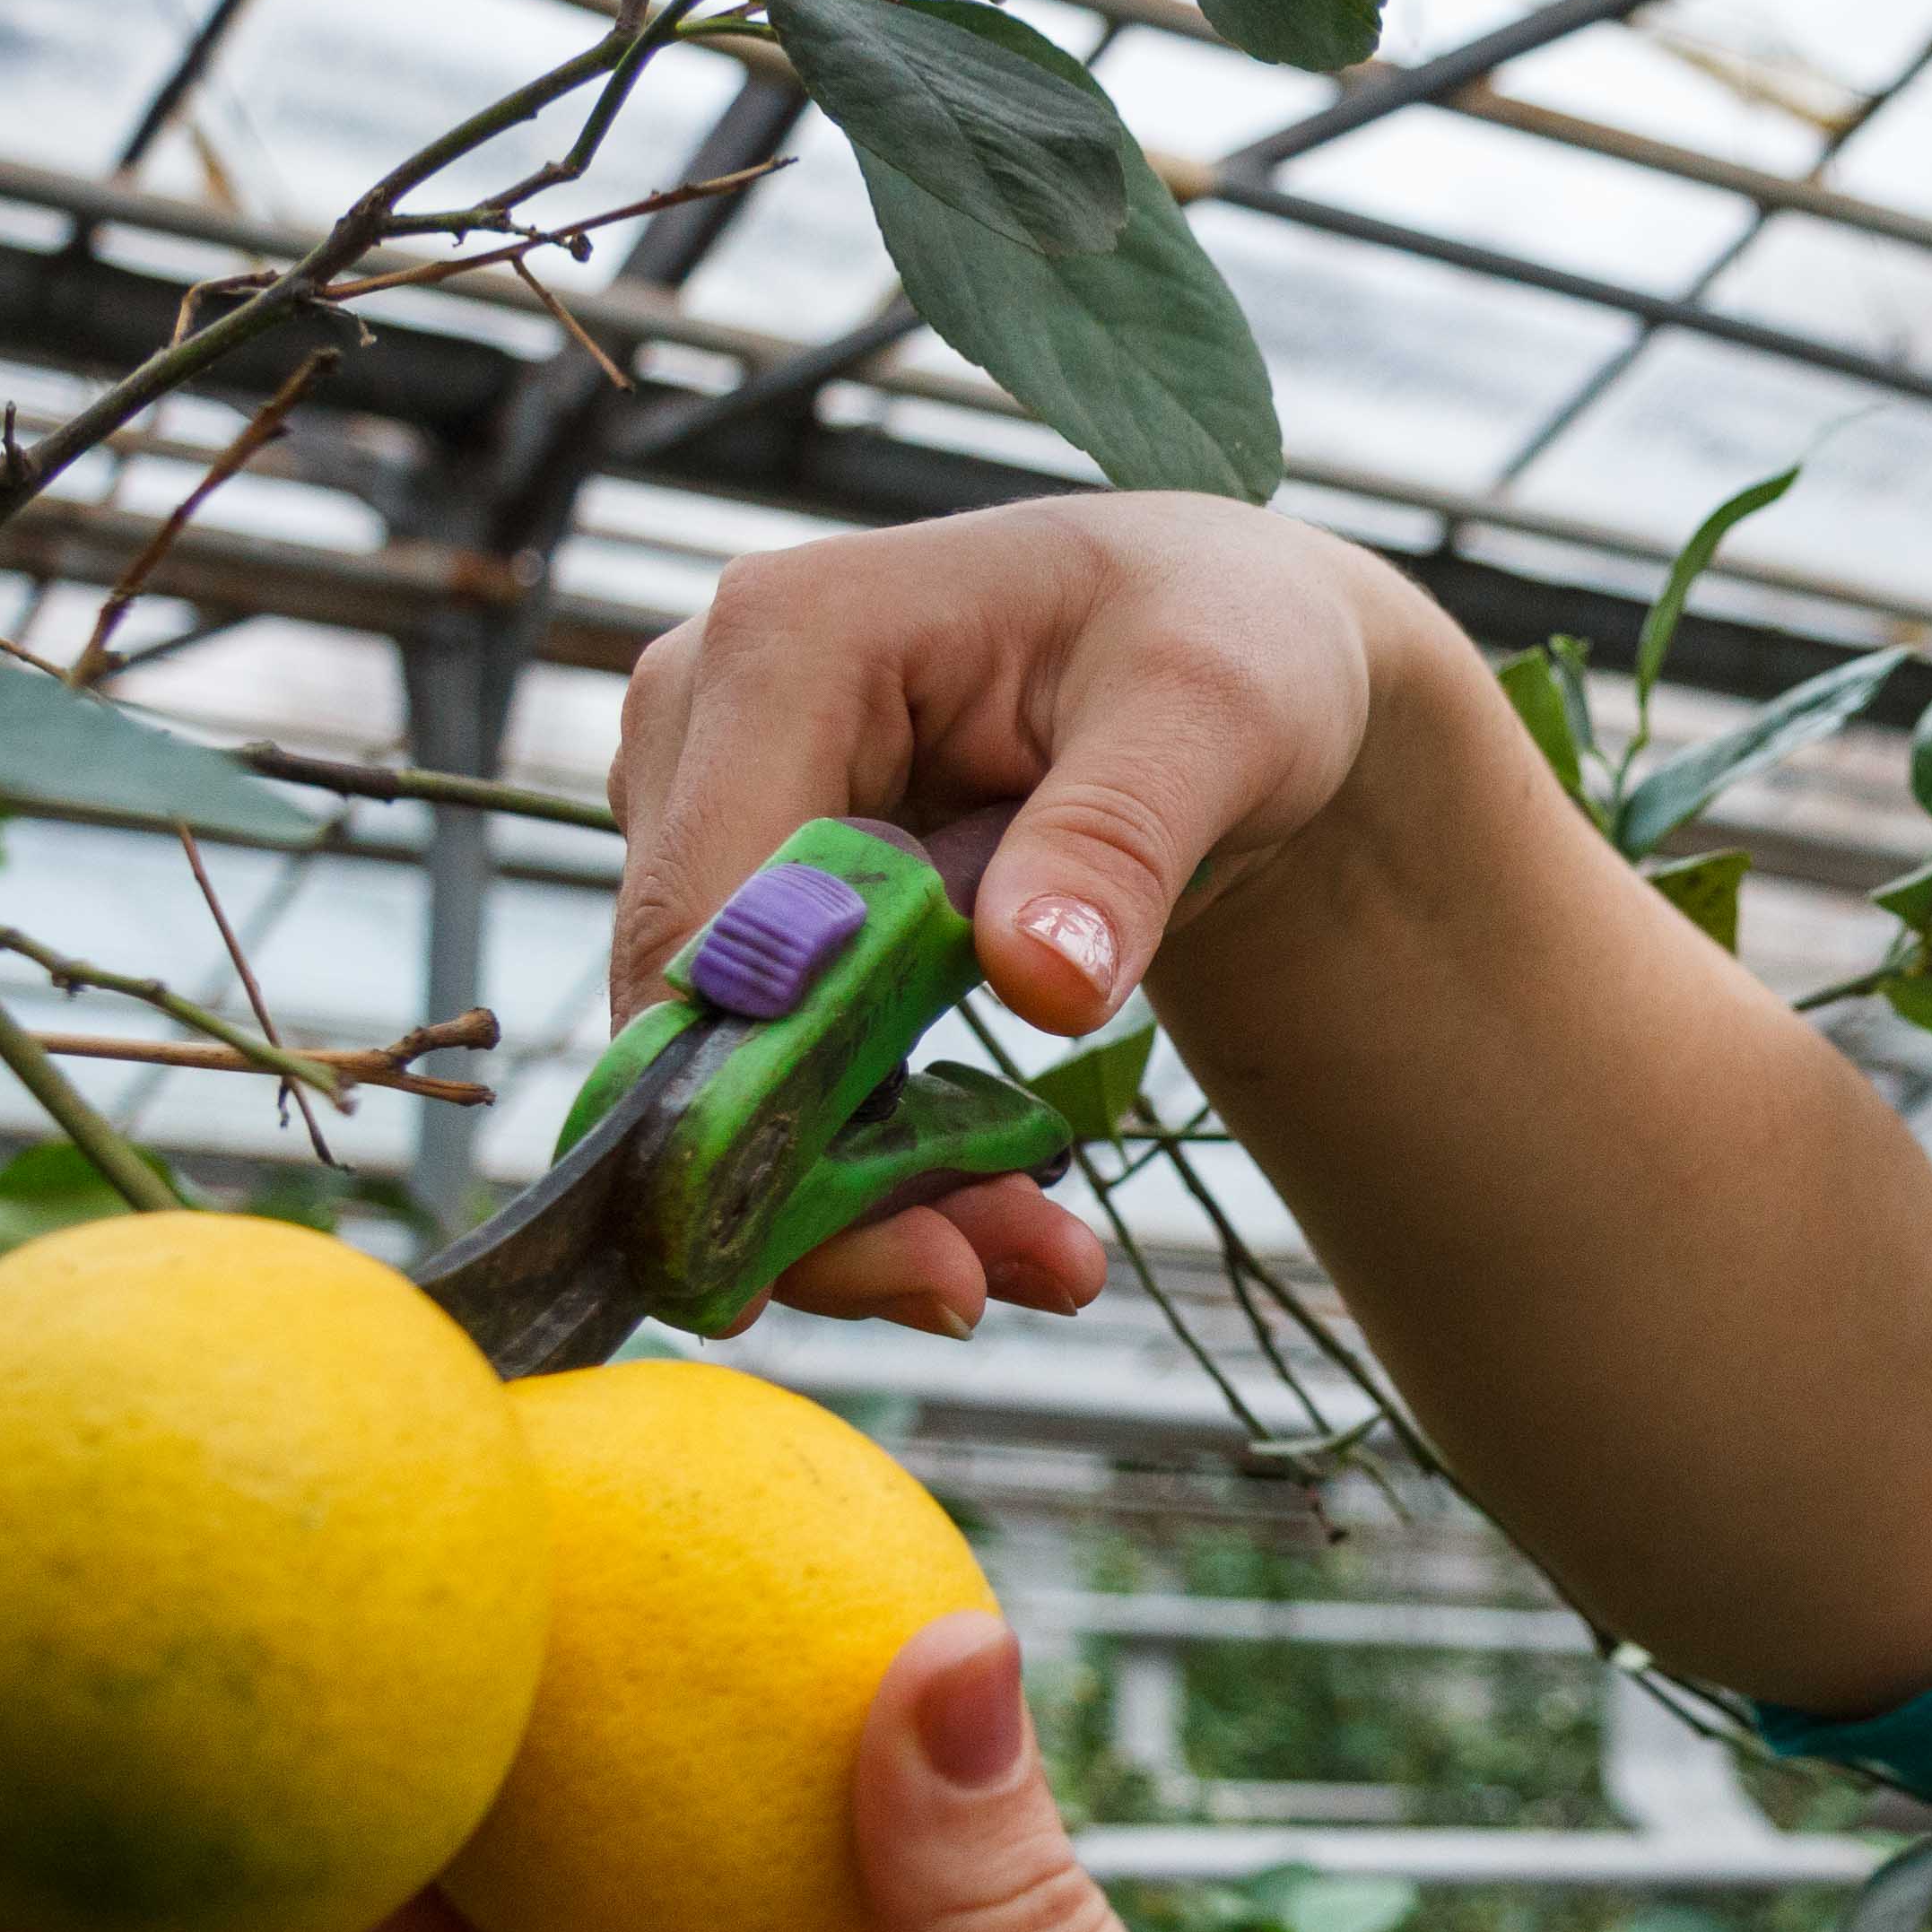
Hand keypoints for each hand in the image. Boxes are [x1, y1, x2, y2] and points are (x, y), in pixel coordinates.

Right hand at [604, 495, 1420, 1336]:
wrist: (1235, 655)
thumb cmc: (1222, 642)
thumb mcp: (1215, 718)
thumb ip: (1119, 840)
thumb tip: (1034, 978)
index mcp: (787, 643)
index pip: (708, 915)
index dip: (755, 1097)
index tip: (875, 1238)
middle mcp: (705, 725)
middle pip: (696, 1017)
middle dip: (822, 1180)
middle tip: (978, 1289)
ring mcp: (716, 818)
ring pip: (734, 1070)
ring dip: (866, 1198)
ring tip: (1041, 1268)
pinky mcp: (760, 905)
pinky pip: (787, 1071)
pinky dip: (886, 1166)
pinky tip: (1010, 1228)